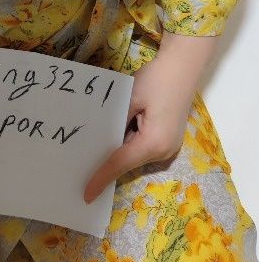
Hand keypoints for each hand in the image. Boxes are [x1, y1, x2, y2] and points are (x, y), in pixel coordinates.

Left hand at [83, 38, 208, 203]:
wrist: (184, 66)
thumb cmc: (157, 80)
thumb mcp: (129, 98)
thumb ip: (114, 122)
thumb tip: (98, 141)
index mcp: (154, 143)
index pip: (120, 164)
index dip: (101, 178)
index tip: (86, 195)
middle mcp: (164, 151)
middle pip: (127, 163)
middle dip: (105, 165)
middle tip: (78, 168)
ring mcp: (169, 148)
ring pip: (134, 156)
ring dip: (116, 153)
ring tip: (89, 151)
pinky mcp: (168, 140)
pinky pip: (142, 148)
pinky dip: (127, 144)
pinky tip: (111, 136)